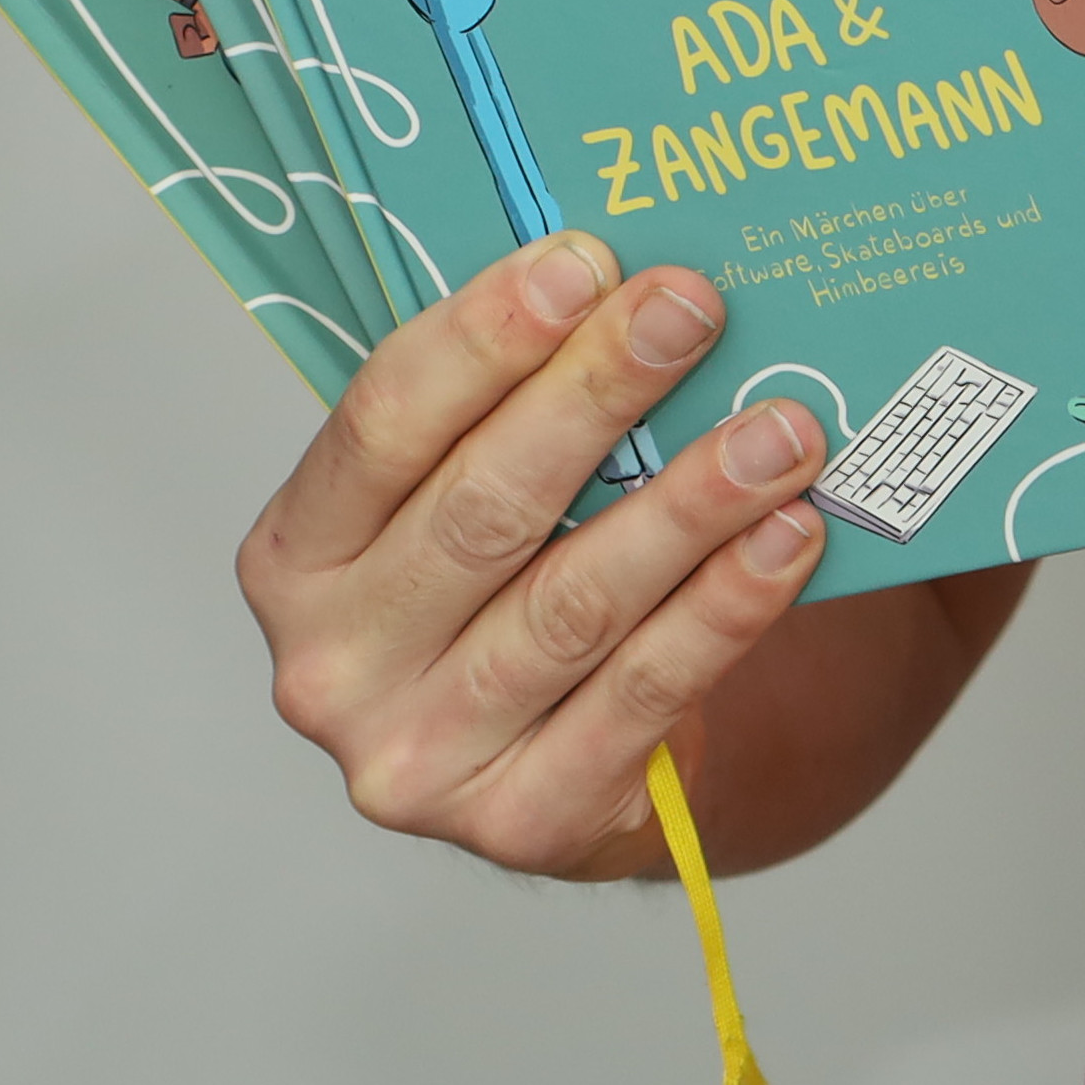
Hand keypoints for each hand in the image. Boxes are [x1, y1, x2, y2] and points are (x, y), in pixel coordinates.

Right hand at [236, 230, 835, 877]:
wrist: (560, 768)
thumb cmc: (513, 590)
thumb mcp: (468, 496)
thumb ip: (506, 407)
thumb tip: (626, 277)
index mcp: (295, 557)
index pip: (380, 425)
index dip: (483, 338)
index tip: (582, 263)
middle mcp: (331, 666)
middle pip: (481, 508)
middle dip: (597, 396)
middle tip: (694, 310)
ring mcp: (419, 757)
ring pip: (572, 604)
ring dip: (689, 504)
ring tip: (781, 430)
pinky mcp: (523, 821)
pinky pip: (642, 694)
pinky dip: (725, 608)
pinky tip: (789, 538)